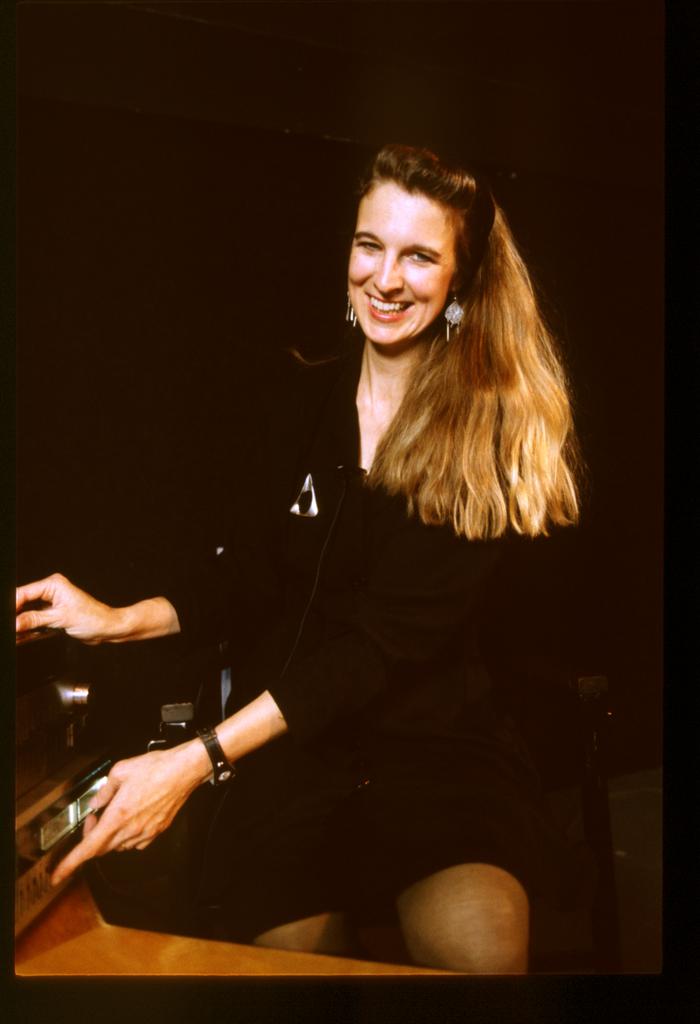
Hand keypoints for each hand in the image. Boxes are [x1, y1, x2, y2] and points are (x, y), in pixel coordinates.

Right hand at [16, 573, 115, 643]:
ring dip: (21, 625)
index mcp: (53, 584)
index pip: (23, 593)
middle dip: (16, 616)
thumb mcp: (60, 619)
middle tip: (13, 629)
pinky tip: (21, 636)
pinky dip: (28, 629)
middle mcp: (51, 590)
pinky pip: (34, 620)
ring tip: (17, 634)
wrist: (108, 627)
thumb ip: (34, 620)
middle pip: (23, 602)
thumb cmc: (93, 618)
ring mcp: (51, 603)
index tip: (8, 621)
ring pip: (27, 613)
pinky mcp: (53, 613)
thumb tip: (15, 623)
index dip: (12, 607)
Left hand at [50, 741, 210, 885]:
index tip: (58, 874)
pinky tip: (130, 821)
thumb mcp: (121, 770)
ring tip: (114, 815)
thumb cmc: (157, 768)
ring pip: (118, 846)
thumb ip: (104, 790)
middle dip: (91, 838)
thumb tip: (97, 802)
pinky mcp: (157, 831)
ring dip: (109, 836)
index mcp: (118, 814)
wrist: (184, 770)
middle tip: (93, 819)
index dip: (70, 864)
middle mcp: (131, 828)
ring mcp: (145, 832)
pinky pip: (136, 844)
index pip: (88, 847)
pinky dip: (126, 837)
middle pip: (101, 848)